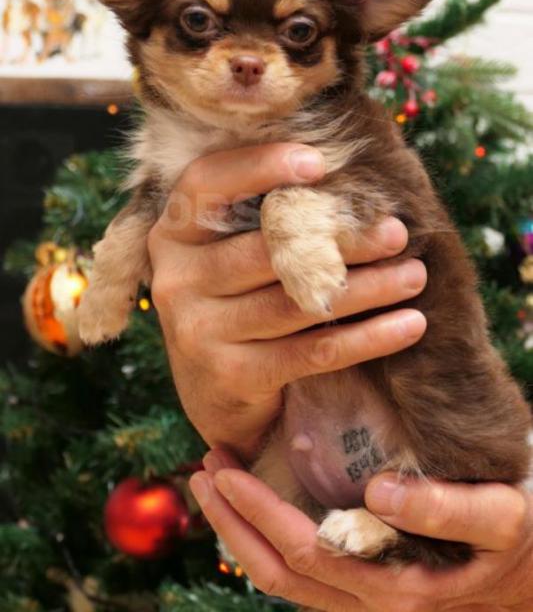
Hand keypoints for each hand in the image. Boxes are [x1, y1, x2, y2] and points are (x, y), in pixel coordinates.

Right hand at [148, 143, 426, 460]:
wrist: (215, 390)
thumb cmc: (236, 299)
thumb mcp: (229, 251)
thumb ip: (260, 214)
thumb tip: (340, 162)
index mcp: (173, 234)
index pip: (206, 183)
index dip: (259, 166)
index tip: (319, 162)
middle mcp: (176, 279)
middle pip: (266, 249)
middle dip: (340, 239)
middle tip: (397, 232)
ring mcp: (197, 330)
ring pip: (296, 301)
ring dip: (366, 288)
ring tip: (415, 275)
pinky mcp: (230, 375)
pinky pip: (311, 352)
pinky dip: (367, 337)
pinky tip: (409, 324)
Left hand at [190, 450, 532, 611]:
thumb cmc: (518, 537)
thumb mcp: (501, 516)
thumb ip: (446, 509)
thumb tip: (380, 494)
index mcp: (392, 586)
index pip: (302, 552)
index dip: (256, 513)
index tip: (224, 469)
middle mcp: (367, 601)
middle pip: (277, 568)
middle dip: (232, 518)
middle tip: (203, 464)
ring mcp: (361, 597)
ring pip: (281, 576)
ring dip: (240, 528)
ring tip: (214, 479)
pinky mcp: (361, 584)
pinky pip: (301, 571)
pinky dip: (265, 537)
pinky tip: (253, 504)